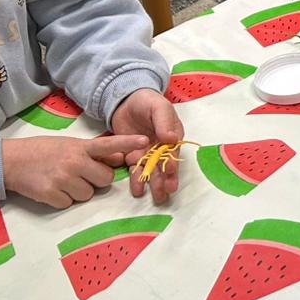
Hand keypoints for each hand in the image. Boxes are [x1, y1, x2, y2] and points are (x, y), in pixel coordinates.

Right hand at [1, 133, 146, 209]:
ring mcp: (63, 178)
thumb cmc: (43, 151)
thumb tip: (117, 158)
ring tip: (63, 180)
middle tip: (81, 174)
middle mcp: (75, 161)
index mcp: (80, 147)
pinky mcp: (51, 194)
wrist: (11, 161)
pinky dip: (63, 199)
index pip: (109, 144)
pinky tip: (52, 189)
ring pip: (88, 194)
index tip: (146, 141)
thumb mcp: (69, 145)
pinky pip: (69, 203)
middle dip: (97, 180)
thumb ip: (93, 152)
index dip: (128, 143)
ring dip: (79, 191)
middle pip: (105, 180)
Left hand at [111, 89, 185, 203]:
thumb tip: (171, 138)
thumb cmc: (147, 101)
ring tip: (155, 197)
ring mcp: (147, 153)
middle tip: (164, 194)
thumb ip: (164, 121)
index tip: (169, 172)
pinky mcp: (132, 156)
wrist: (126, 101)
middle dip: (165, 181)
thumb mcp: (158, 107)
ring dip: (154, 184)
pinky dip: (137, 180)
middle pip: (164, 166)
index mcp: (172, 135)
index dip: (172, 163)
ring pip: (151, 171)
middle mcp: (161, 147)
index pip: (173, 152)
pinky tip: (138, 190)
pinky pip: (135, 169)